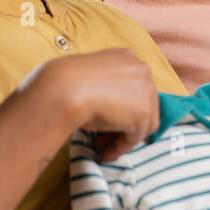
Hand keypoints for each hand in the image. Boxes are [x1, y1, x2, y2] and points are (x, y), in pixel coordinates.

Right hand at [36, 48, 159, 161]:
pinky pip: (136, 137)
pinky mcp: (144, 112)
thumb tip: (112, 112)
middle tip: (104, 138)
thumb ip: (108, 88)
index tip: (108, 121)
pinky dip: (120, 147)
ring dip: (123, 137)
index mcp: (128, 56)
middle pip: (144, 105)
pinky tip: (104, 152)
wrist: (63, 89)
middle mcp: (142, 69)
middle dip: (125, 123)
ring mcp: (146, 90)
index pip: (135, 88)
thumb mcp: (91, 78)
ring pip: (144, 122)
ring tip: (103, 147)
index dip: (124, 107)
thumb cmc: (67, 83)